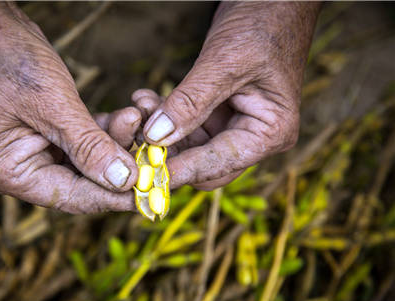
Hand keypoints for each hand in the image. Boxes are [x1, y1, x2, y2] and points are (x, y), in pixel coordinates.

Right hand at [0, 2, 139, 212]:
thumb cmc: (8, 61)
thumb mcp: (52, 105)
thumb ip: (89, 147)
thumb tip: (125, 182)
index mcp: (13, 173)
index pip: (73, 197)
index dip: (114, 197)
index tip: (151, 194)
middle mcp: (25, 170)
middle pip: (85, 183)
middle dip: (120, 165)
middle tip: (154, 154)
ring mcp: (40, 152)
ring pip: (91, 161)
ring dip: (117, 142)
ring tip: (135, 117)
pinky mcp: (53, 135)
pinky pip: (88, 141)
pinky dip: (107, 130)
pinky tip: (127, 115)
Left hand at [137, 2, 319, 189]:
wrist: (272, 1)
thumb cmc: (263, 25)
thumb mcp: (224, 63)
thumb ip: (190, 102)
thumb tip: (155, 137)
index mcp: (270, 133)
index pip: (217, 164)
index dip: (180, 170)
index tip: (144, 176)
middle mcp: (254, 137)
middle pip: (202, 165)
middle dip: (168, 153)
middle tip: (134, 139)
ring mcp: (234, 127)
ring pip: (188, 147)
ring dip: (160, 132)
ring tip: (140, 106)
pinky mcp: (217, 115)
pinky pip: (185, 127)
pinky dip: (164, 117)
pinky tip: (146, 99)